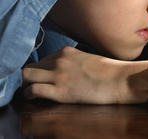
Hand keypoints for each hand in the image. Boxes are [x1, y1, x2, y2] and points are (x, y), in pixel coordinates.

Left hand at [22, 46, 147, 103]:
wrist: (119, 80)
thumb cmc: (109, 71)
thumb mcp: (88, 58)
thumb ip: (74, 60)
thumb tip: (69, 68)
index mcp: (66, 52)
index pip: (43, 59)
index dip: (42, 69)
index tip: (44, 76)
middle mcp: (59, 61)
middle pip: (31, 66)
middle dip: (30, 76)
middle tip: (34, 84)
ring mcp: (59, 76)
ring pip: (26, 76)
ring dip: (26, 84)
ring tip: (31, 90)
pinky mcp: (60, 91)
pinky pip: (33, 91)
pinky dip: (29, 94)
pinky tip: (33, 97)